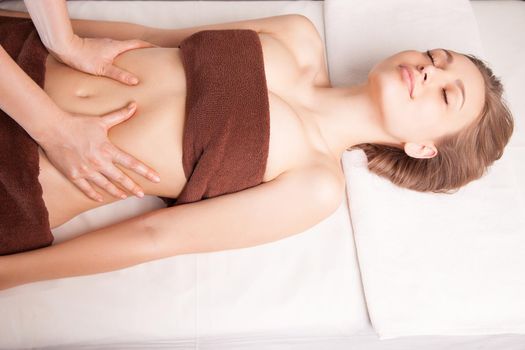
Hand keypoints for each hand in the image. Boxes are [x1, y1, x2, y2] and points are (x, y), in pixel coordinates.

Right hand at [39, 102, 160, 201]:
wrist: (52, 129)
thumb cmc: (78, 123)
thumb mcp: (101, 120)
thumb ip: (119, 115)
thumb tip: (134, 105)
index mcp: (108, 150)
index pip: (132, 163)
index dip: (146, 171)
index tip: (157, 178)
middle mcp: (99, 162)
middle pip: (121, 178)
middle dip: (133, 187)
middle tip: (142, 195)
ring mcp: (86, 170)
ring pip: (105, 185)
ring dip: (117, 192)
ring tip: (125, 196)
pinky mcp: (74, 175)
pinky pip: (86, 189)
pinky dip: (94, 194)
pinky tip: (101, 198)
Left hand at [51, 34, 155, 84]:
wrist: (64, 48)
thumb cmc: (83, 58)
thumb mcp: (103, 69)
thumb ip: (119, 75)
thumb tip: (135, 81)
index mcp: (116, 46)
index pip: (137, 44)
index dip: (149, 46)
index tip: (158, 49)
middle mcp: (111, 43)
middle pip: (131, 46)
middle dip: (141, 51)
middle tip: (149, 59)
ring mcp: (104, 45)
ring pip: (121, 49)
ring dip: (129, 55)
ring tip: (134, 65)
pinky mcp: (97, 48)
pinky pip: (112, 52)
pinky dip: (118, 57)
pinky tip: (115, 66)